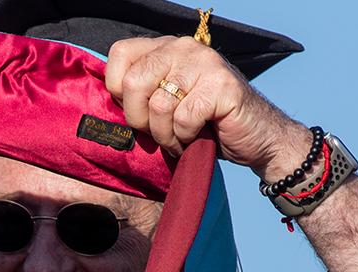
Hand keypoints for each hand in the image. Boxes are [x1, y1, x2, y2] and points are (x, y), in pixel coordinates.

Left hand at [104, 36, 309, 181]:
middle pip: (133, 82)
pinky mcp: (221, 85)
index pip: (120, 54)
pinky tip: (198, 137)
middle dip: (140, 119)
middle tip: (161, 130)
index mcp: (166, 48)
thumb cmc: (204, 126)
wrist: (255, 138)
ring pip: (158, 105)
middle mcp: (184, 48)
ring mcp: (205, 63)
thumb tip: (102, 105)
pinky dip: (186, 138)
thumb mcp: (164, 106)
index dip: (118, 91)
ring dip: (166, 135)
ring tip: (182, 136)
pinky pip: (183, 119)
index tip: (138, 111)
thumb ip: (140, 96)